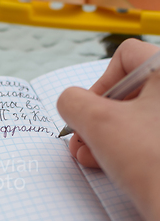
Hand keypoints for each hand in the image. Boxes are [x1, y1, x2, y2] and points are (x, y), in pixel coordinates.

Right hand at [57, 39, 159, 220]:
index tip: (89, 110)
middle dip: (98, 117)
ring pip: (138, 115)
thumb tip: (70, 102)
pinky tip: (109, 164)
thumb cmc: (154, 160)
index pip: (126, 56)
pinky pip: (150, 135)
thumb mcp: (97, 122)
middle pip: (130, 90)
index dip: (99, 84)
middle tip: (84, 138)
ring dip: (107, 135)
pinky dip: (128, 146)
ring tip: (90, 156)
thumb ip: (72, 102)